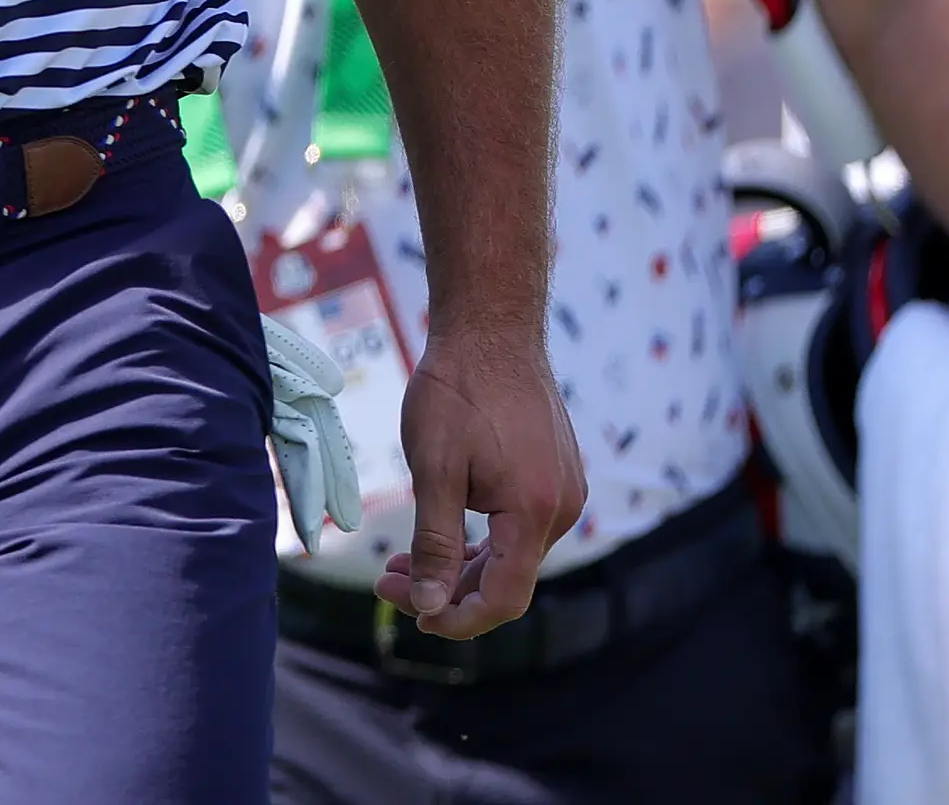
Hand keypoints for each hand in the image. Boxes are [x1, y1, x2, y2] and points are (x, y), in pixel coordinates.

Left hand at [378, 322, 585, 634]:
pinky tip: (438, 534)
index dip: (458, 619)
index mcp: (536, 513)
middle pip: (506, 579)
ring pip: (510, 553)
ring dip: (458, 564)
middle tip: (385, 582)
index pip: (505, 598)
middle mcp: (562, 509)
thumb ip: (433, 543)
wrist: (491, 329)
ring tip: (397, 564)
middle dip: (445, 589)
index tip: (410, 613)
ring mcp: (564, 492)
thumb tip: (428, 605)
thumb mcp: (433, 470)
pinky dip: (479, 537)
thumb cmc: (457, 391)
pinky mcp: (555, 475)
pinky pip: (518, 525)